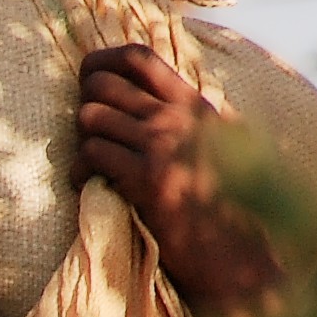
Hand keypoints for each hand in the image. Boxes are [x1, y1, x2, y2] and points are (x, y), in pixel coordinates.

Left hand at [75, 44, 286, 316]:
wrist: (238, 258)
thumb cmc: (223, 210)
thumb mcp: (215, 149)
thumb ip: (185, 119)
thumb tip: (142, 97)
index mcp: (195, 106)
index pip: (138, 57)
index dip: (101, 61)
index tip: (87, 78)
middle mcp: (179, 118)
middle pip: (102, 84)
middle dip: (85, 105)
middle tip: (90, 135)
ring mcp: (164, 146)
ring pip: (90, 118)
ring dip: (82, 142)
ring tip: (91, 166)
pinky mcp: (148, 180)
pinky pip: (90, 155)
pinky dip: (79, 172)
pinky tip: (88, 187)